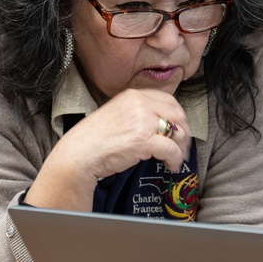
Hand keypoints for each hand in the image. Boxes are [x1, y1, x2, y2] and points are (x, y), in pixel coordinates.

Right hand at [27, 88, 191, 210]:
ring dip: (181, 147)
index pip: (169, 100)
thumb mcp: (117, 114)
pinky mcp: (144, 140)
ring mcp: (143, 120)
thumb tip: (161, 123)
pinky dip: (175, 160)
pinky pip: (172, 149)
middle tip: (182, 146)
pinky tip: (171, 166)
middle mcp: (140, 103)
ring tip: (176, 158)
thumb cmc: (94, 139)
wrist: (78, 154)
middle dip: (184, 132)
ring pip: (178, 131)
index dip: (178, 116)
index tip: (178, 129)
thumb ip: (137, 113)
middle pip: (178, 114)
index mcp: (133, 95)